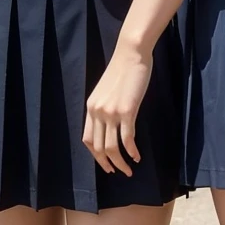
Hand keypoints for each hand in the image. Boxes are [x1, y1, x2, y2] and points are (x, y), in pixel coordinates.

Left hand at [83, 40, 152, 176]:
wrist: (131, 53)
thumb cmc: (122, 69)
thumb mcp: (106, 90)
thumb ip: (105, 107)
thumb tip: (111, 125)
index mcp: (91, 107)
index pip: (87, 139)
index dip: (96, 155)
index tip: (106, 163)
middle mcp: (97, 111)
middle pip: (98, 148)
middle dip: (108, 164)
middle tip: (118, 172)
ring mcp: (111, 112)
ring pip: (112, 147)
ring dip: (120, 163)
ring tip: (129, 169)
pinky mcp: (127, 110)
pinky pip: (127, 138)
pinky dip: (132, 151)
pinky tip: (137, 156)